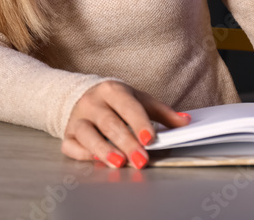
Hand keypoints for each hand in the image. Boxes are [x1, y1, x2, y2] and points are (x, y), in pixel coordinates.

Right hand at [61, 80, 189, 168]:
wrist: (81, 95)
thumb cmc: (116, 100)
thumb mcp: (139, 99)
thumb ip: (162, 112)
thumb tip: (185, 121)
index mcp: (113, 90)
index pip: (128, 106)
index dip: (139, 122)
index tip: (149, 138)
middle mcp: (93, 102)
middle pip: (109, 123)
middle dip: (126, 142)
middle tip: (141, 159)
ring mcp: (77, 118)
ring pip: (87, 134)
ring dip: (103, 149)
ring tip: (119, 162)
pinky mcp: (67, 134)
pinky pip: (72, 146)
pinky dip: (84, 154)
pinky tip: (97, 161)